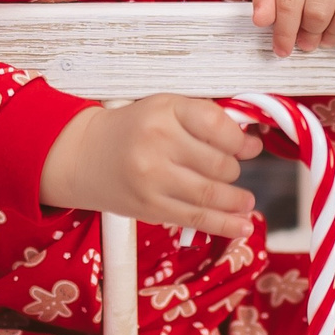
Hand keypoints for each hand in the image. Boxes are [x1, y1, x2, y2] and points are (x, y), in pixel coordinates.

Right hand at [39, 96, 261, 235]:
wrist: (83, 155)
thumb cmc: (131, 130)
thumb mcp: (164, 109)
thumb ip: (203, 119)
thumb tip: (249, 140)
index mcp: (165, 110)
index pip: (218, 125)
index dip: (242, 140)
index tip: (251, 147)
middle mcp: (159, 143)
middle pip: (219, 163)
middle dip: (234, 170)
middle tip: (234, 170)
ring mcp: (153, 178)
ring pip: (211, 193)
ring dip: (236, 200)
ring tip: (246, 202)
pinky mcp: (149, 206)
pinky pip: (196, 218)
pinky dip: (224, 224)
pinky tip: (241, 226)